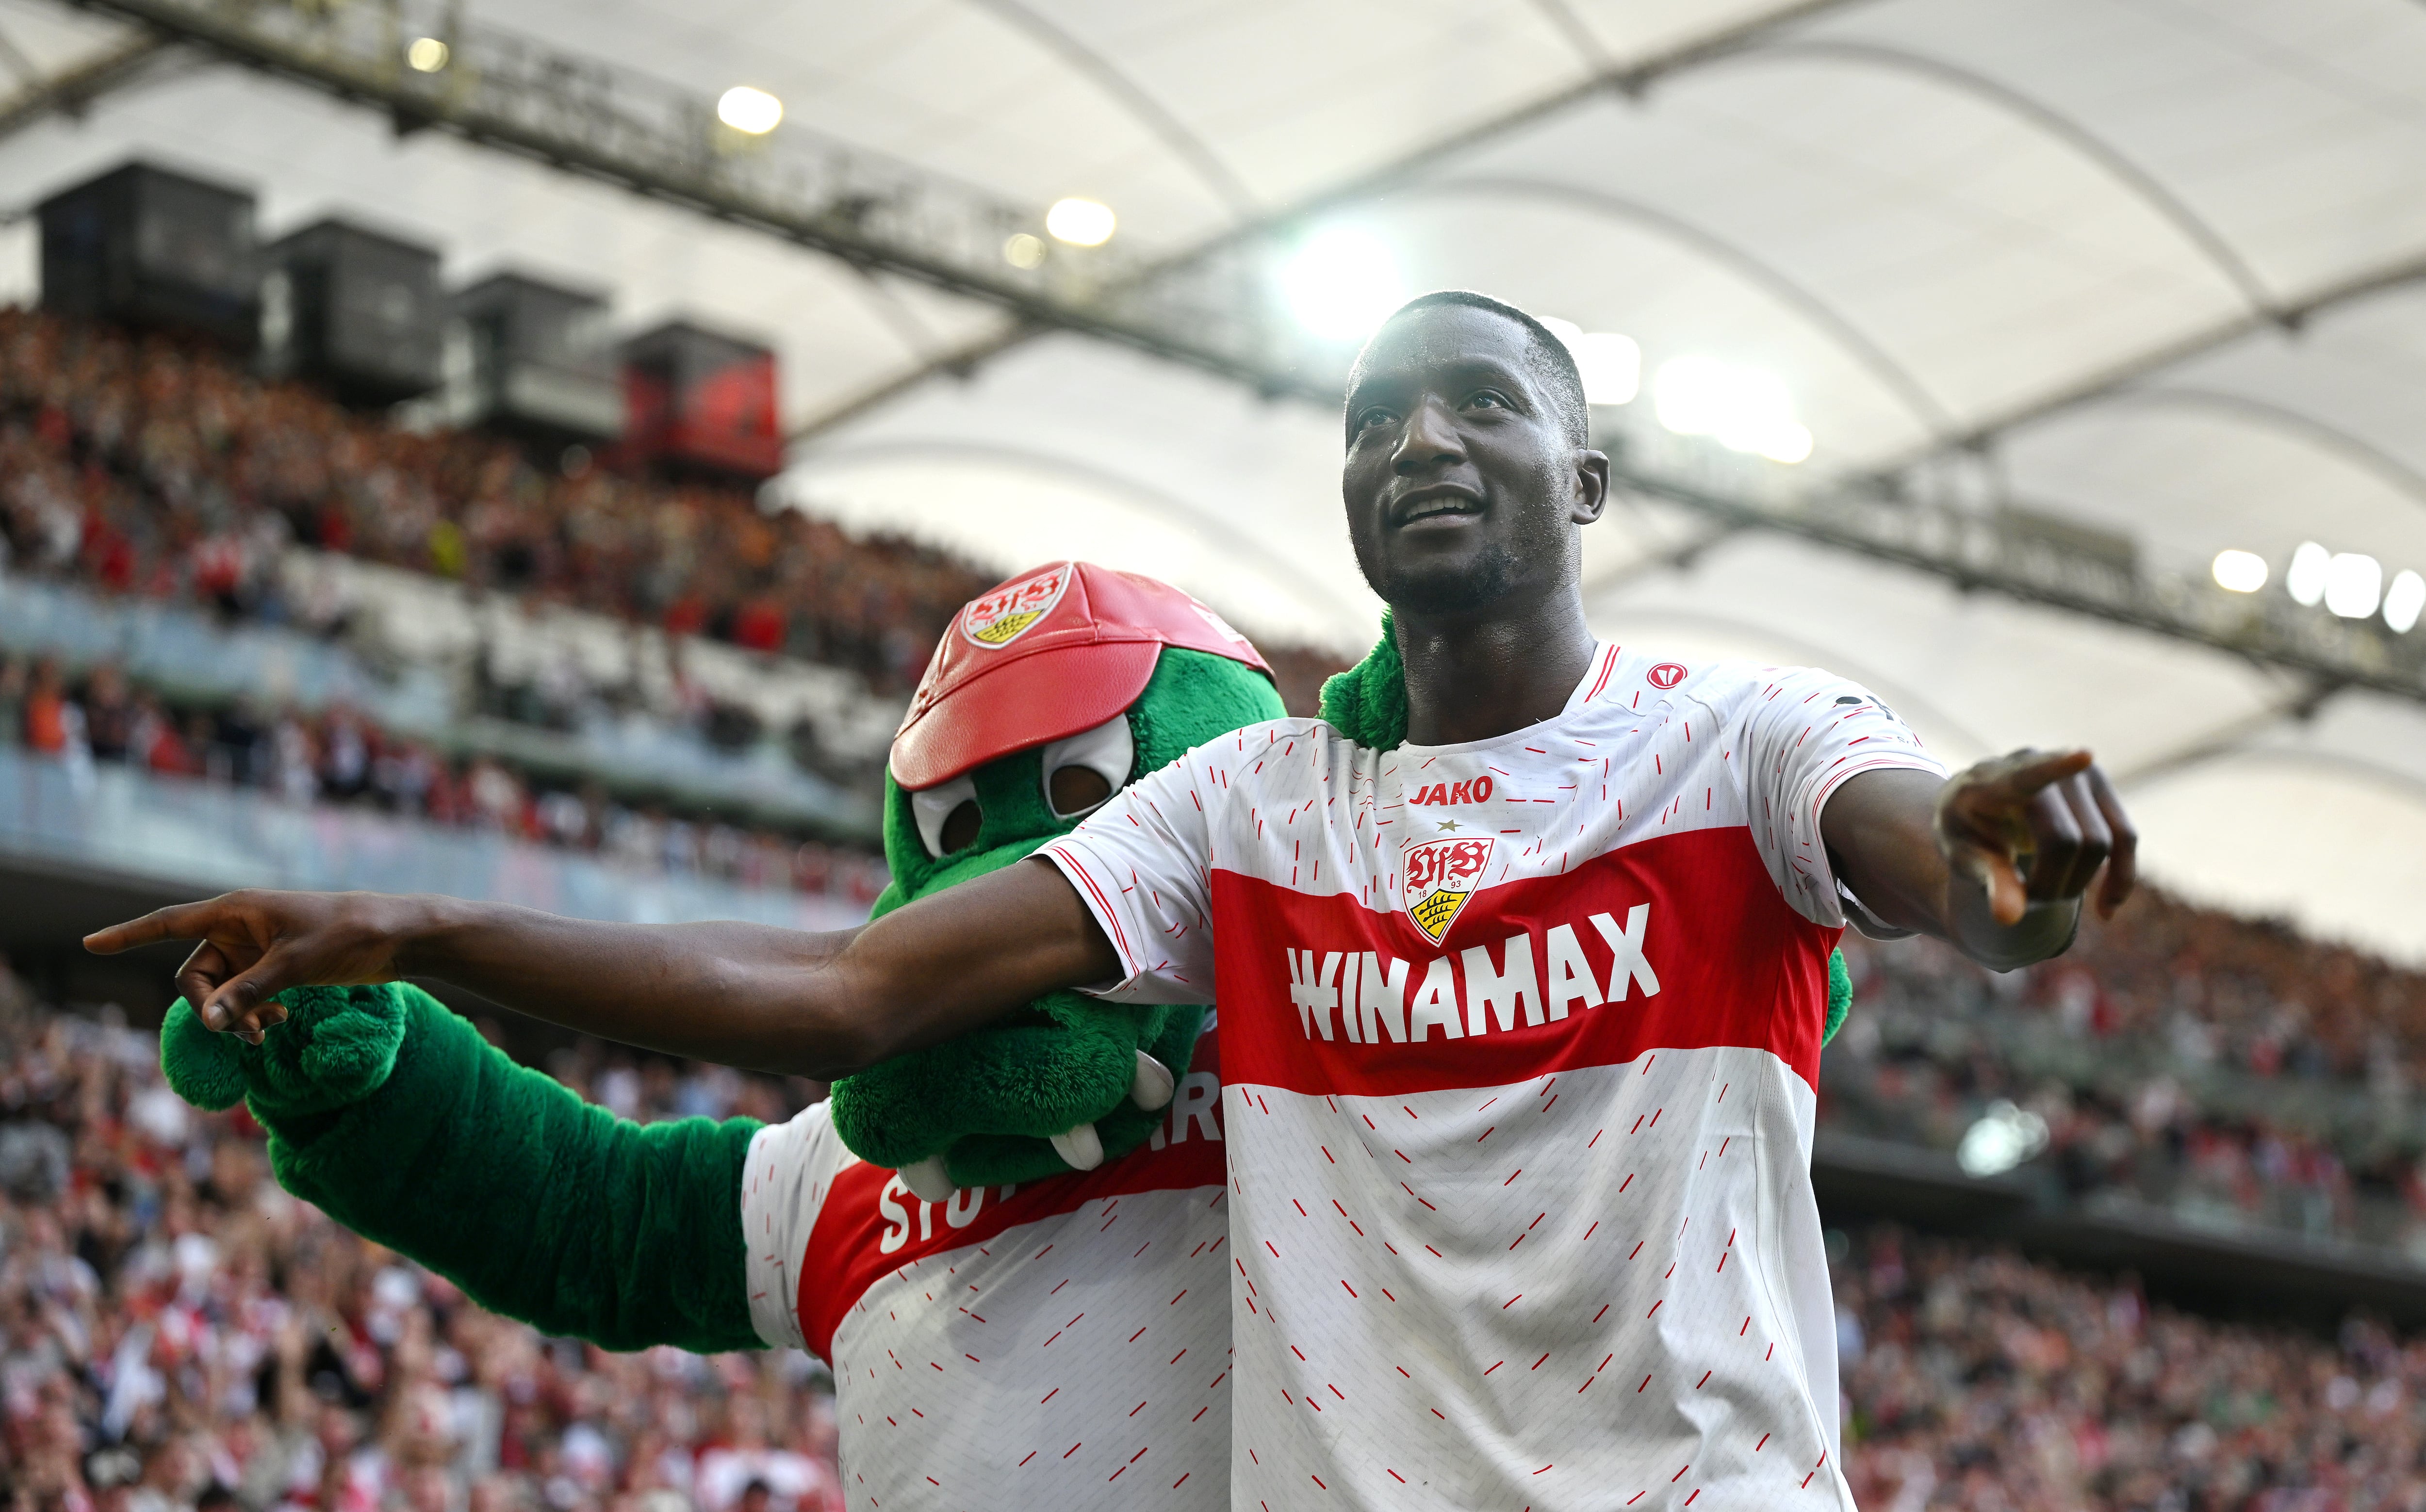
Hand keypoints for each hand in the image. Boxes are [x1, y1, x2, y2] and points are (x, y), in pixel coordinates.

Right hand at [84, 890, 427, 1040]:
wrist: (394, 936)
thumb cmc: (347, 936)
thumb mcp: (295, 965)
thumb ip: (249, 993)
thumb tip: (208, 1022)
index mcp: (235, 911)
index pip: (168, 923)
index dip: (128, 935)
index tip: (90, 943)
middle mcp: (238, 928)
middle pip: (194, 975)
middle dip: (210, 1008)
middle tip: (248, 1034)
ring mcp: (254, 949)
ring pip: (218, 992)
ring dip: (233, 1017)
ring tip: (267, 1032)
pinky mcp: (273, 967)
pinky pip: (241, 997)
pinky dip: (251, 1014)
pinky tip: (276, 1024)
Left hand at [1933, 749, 2136, 926]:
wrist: (1979, 802)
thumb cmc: (1967, 830)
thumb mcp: (1964, 856)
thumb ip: (1989, 881)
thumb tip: (2009, 919)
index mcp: (1993, 781)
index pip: (2027, 775)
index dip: (2057, 767)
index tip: (2084, 756)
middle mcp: (2039, 763)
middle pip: (2067, 840)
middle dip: (2051, 885)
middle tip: (2023, 901)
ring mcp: (2076, 771)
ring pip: (2100, 843)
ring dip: (2076, 884)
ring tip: (2042, 894)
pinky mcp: (2101, 787)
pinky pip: (2126, 838)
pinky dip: (2120, 877)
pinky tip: (2105, 910)